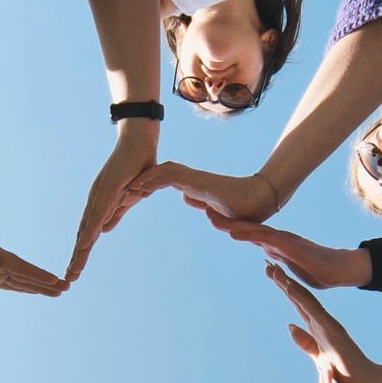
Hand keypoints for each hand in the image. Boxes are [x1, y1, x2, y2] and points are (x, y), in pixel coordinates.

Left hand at [0, 234, 66, 296]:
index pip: (18, 266)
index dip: (35, 274)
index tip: (52, 280)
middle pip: (26, 273)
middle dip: (45, 281)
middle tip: (66, 287)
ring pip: (22, 280)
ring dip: (40, 286)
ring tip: (59, 291)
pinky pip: (12, 284)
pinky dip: (26, 288)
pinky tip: (37, 291)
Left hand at [67, 125, 159, 280]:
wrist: (140, 141)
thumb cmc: (136, 168)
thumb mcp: (127, 198)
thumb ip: (115, 214)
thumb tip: (104, 231)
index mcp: (100, 205)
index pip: (89, 234)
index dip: (81, 254)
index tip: (75, 273)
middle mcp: (95, 201)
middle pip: (83, 234)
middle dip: (76, 258)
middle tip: (68, 280)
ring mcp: (99, 194)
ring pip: (87, 227)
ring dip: (79, 249)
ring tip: (73, 269)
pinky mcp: (107, 187)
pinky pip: (97, 212)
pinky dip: (90, 229)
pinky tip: (83, 243)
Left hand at [131, 162, 280, 222]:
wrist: (261, 200)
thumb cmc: (243, 209)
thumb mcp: (217, 209)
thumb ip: (202, 202)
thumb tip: (189, 198)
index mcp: (194, 186)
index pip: (165, 181)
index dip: (148, 186)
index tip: (131, 196)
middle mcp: (191, 179)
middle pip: (159, 174)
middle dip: (140, 182)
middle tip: (121, 191)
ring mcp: (194, 178)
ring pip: (161, 172)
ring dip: (142, 180)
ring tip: (123, 189)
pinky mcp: (197, 181)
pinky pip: (170, 177)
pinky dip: (152, 180)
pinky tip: (138, 188)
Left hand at [203, 213, 369, 288]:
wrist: (343, 269)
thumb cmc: (319, 269)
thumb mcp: (293, 268)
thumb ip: (280, 263)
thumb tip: (268, 261)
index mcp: (277, 244)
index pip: (250, 233)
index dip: (232, 226)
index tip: (213, 220)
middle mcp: (278, 239)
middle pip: (248, 227)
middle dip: (226, 220)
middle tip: (205, 212)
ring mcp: (284, 241)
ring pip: (254, 230)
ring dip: (232, 224)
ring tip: (212, 218)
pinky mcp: (292, 247)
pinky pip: (267, 240)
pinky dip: (250, 235)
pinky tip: (235, 233)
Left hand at [267, 264, 378, 382]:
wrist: (365, 382)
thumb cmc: (344, 371)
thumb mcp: (318, 355)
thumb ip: (305, 341)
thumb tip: (290, 326)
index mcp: (318, 327)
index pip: (298, 304)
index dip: (285, 288)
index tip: (272, 274)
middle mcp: (322, 321)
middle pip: (298, 297)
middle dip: (283, 281)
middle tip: (268, 264)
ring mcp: (327, 324)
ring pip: (303, 299)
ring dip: (288, 284)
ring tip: (274, 269)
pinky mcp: (331, 330)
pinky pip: (312, 311)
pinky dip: (300, 298)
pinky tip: (289, 287)